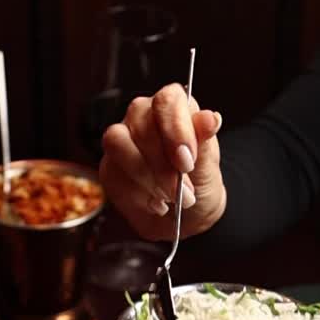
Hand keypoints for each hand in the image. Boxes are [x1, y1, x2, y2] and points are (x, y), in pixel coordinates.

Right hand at [99, 83, 225, 241]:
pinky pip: (112, 173)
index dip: (176, 131)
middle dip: (163, 166)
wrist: (185, 219)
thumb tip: (211, 118)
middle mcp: (144, 116)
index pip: (167, 101)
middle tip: (183, 192)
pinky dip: (136, 194)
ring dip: (146, 178)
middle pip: (142, 125)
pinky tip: (154, 203)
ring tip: (169, 198)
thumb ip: (204, 142)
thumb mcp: (209, 167)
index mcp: (174, 107)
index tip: (187, 163)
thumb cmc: (199, 186)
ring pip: (119, 144)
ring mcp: (122, 138)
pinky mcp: (109, 165)